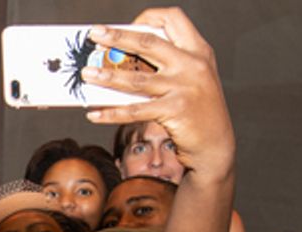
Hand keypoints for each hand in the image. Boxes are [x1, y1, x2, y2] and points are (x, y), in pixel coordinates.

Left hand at [83, 8, 233, 180]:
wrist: (215, 144)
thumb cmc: (197, 110)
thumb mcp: (192, 78)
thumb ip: (168, 64)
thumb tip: (124, 60)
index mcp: (198, 50)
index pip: (173, 19)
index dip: (147, 18)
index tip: (126, 26)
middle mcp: (192, 64)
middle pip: (148, 43)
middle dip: (118, 37)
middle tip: (95, 34)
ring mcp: (184, 87)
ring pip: (136, 79)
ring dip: (107, 76)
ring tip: (87, 74)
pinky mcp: (174, 110)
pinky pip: (135, 111)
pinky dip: (111, 113)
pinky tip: (95, 114)